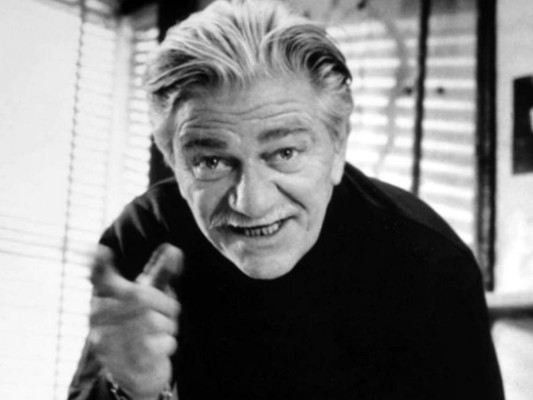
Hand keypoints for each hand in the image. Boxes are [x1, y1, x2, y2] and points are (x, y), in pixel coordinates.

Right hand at [89, 243, 183, 399]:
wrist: (135, 370)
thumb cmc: (143, 323)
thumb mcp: (152, 295)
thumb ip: (162, 272)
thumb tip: (174, 249)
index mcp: (105, 296)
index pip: (100, 276)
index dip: (99, 263)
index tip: (102, 250)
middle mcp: (98, 316)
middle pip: (142, 296)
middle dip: (167, 303)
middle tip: (170, 312)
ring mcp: (106, 339)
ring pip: (153, 321)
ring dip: (169, 326)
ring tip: (163, 331)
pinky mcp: (120, 361)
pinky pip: (156, 344)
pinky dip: (166, 344)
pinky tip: (159, 346)